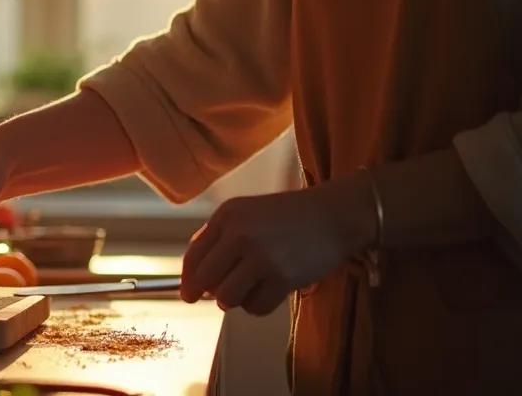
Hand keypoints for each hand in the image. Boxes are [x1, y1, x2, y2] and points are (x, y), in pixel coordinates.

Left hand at [180, 181, 375, 313]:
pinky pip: (255, 308)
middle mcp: (240, 234)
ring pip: (226, 298)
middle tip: (225, 294)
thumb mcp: (246, 212)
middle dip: (212, 292)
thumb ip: (218, 236)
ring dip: (236, 299)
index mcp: (227, 215)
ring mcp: (262, 256)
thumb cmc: (288, 216)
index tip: (188, 295)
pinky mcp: (283, 277)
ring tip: (253, 287)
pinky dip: (259, 305)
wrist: (334, 215)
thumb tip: (193, 273)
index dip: (188, 281)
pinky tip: (270, 291)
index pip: (193, 257)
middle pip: (206, 281)